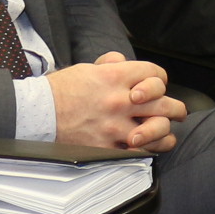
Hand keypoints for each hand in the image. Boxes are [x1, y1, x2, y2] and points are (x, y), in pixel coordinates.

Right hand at [47, 52, 183, 150]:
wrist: (37, 114)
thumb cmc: (60, 90)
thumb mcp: (86, 68)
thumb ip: (110, 64)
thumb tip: (124, 61)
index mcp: (115, 77)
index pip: (156, 75)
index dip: (159, 81)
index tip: (157, 87)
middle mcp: (119, 100)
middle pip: (165, 103)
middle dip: (175, 108)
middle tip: (176, 113)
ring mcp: (115, 125)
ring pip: (159, 129)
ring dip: (166, 131)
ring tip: (166, 133)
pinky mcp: (107, 146)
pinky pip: (140, 151)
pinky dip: (148, 150)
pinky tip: (149, 147)